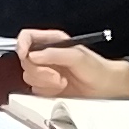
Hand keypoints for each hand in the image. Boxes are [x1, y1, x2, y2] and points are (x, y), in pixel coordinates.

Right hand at [14, 34, 128, 99]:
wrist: (107, 90)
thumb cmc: (97, 69)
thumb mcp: (77, 56)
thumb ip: (54, 53)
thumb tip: (33, 55)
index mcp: (52, 42)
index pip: (27, 37)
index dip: (22, 45)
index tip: (26, 56)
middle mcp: (46, 55)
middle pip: (25, 60)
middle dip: (40, 71)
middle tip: (57, 76)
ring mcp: (45, 72)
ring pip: (28, 76)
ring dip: (45, 82)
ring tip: (62, 83)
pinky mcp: (46, 88)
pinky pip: (34, 89)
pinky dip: (46, 91)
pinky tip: (60, 90)